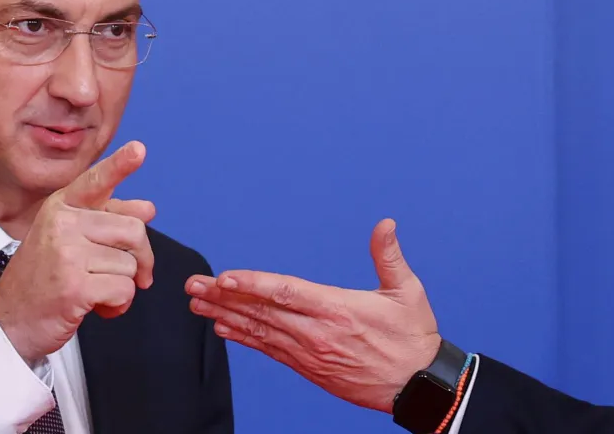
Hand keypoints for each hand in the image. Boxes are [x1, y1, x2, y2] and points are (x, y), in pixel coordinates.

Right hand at [0, 141, 155, 362]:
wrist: (11, 320)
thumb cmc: (45, 277)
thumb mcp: (69, 240)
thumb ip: (108, 221)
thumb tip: (148, 209)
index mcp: (61, 208)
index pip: (95, 182)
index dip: (119, 165)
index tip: (139, 149)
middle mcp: (62, 225)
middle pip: (133, 230)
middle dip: (143, 258)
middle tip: (137, 275)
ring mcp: (67, 256)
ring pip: (131, 265)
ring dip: (123, 286)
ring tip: (96, 292)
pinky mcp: (75, 287)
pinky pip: (124, 290)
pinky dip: (119, 305)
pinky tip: (97, 308)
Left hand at [185, 219, 439, 412]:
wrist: (419, 388)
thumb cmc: (413, 339)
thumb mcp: (407, 293)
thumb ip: (389, 257)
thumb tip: (385, 224)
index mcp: (337, 309)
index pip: (285, 292)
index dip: (252, 284)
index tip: (224, 277)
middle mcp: (316, 332)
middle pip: (262, 311)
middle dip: (224, 297)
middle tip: (193, 285)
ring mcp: (309, 352)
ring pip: (259, 331)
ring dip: (225, 316)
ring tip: (197, 303)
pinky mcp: (308, 367)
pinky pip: (269, 350)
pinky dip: (243, 338)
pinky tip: (222, 328)